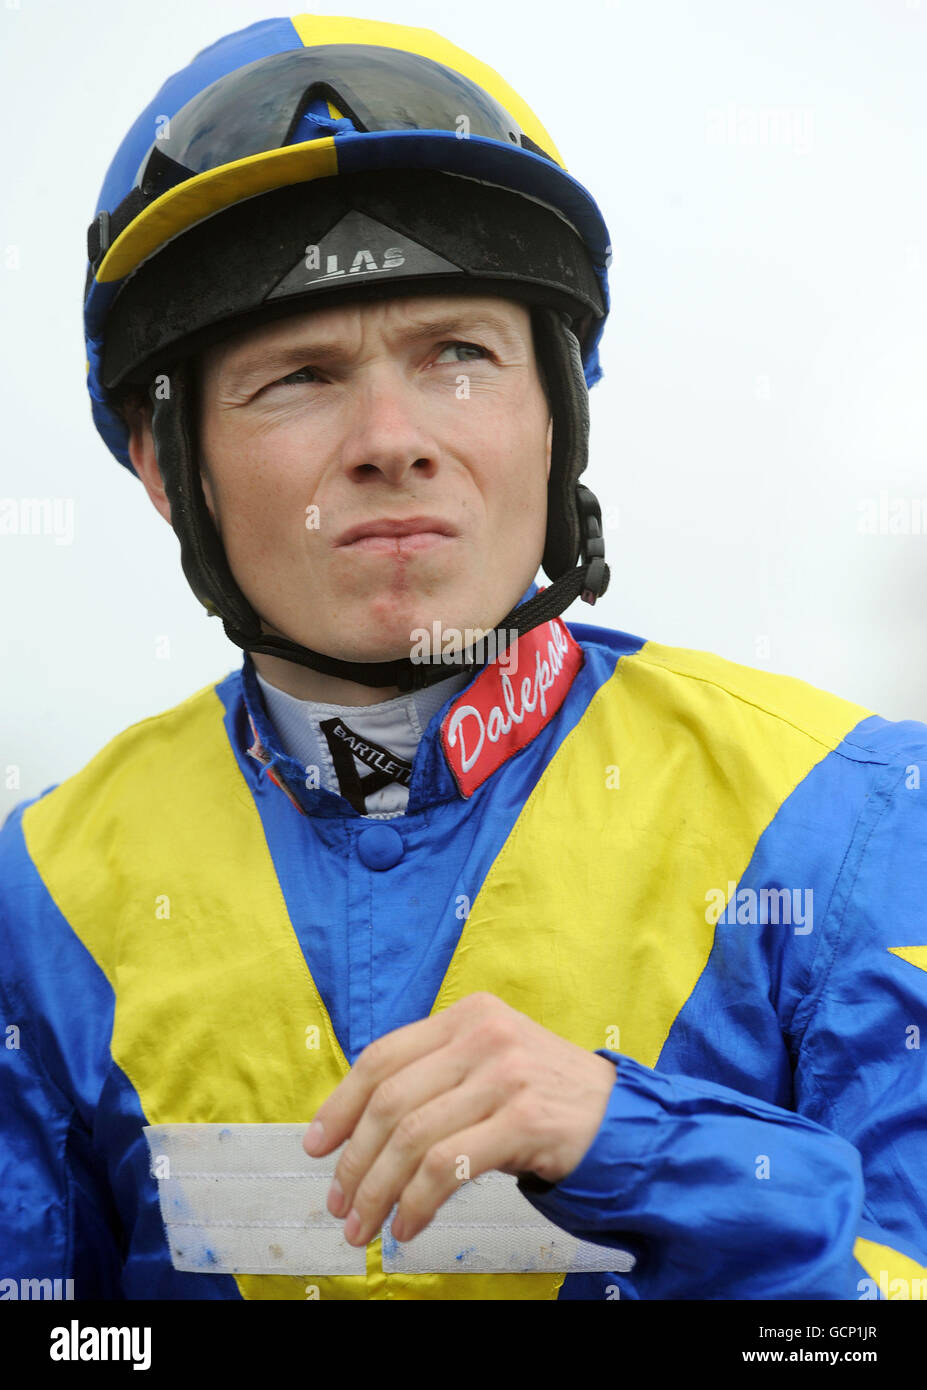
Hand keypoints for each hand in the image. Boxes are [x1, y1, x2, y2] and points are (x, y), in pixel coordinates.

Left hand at [301, 991, 617, 1246]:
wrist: (624, 1120)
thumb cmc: (547, 1097)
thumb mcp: (491, 1062)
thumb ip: (437, 1074)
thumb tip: (359, 1125)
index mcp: (468, 1014)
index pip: (382, 1056)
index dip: (340, 1105)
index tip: (317, 1146)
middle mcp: (483, 1035)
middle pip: (390, 1101)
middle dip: (354, 1161)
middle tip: (339, 1204)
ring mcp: (504, 1074)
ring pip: (411, 1138)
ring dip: (378, 1192)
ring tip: (366, 1226)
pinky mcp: (524, 1119)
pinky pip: (446, 1167)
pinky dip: (417, 1204)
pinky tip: (409, 1226)